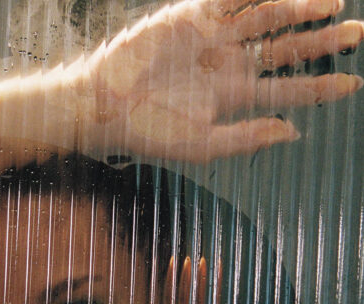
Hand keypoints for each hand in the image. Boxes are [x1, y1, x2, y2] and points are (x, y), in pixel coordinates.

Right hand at [81, 0, 363, 160]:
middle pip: (286, 48)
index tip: (352, 83)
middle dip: (321, 41)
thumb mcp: (202, 145)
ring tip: (333, 4)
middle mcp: (231, 65)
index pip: (287, 89)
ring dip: (300, 8)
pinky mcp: (194, 15)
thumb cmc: (151, 133)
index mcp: (235, 97)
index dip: (320, 87)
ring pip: (267, 17)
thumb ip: (248, 138)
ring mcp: (215, 38)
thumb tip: (292, 132)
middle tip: (357, 32)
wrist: (107, 105)